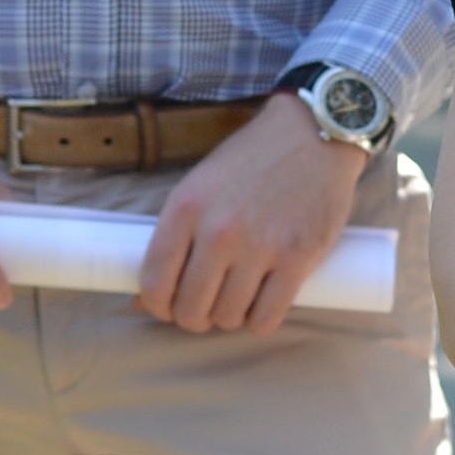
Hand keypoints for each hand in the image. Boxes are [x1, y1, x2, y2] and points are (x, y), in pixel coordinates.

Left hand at [138, 100, 359, 334]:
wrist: (313, 134)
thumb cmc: (251, 161)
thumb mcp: (199, 186)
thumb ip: (174, 237)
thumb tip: (141, 298)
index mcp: (186, 208)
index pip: (155, 283)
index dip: (157, 306)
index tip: (168, 306)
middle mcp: (220, 231)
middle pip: (191, 309)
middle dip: (194, 317)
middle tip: (205, 306)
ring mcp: (261, 246)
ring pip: (229, 318)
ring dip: (229, 316)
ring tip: (237, 297)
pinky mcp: (298, 258)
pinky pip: (267, 318)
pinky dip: (261, 319)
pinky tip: (262, 302)